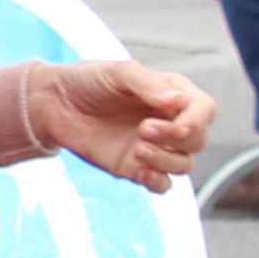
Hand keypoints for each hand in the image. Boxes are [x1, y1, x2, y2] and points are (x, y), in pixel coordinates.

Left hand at [25, 58, 216, 190]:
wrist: (53, 104)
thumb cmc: (88, 81)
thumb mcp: (119, 72)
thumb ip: (149, 85)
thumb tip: (177, 102)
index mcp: (173, 96)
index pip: (205, 110)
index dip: (197, 120)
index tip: (177, 125)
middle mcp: (169, 123)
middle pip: (198, 140)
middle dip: (176, 138)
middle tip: (143, 129)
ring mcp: (154, 148)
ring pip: (183, 165)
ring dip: (167, 161)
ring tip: (138, 148)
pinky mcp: (135, 168)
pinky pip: (162, 185)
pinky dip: (159, 182)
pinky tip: (143, 171)